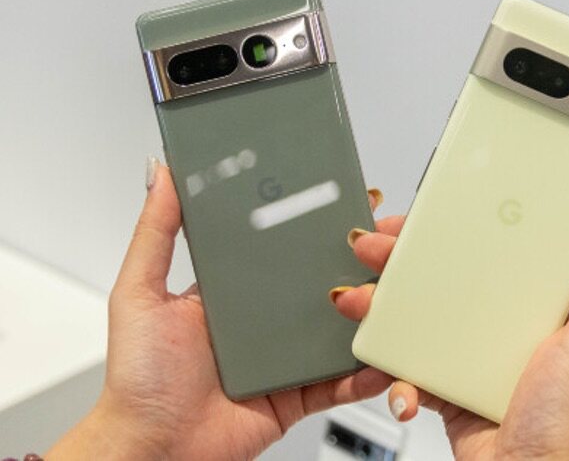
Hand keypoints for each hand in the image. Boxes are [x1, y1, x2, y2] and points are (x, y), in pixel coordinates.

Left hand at [47, 160, 391, 459]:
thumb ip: (156, 232)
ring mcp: (284, 357)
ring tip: (390, 295)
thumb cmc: (140, 377)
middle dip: (355, 264)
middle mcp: (264, 320)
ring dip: (367, 314)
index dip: (313, 224)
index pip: (282, 247)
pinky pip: (340, 381)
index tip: (343, 198)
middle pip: (320, 284)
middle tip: (382, 244)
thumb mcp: (140, 293)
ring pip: (338, 329)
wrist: (154, 448)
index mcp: (235, 290)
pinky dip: (365, 372)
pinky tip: (382, 357)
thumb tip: (162, 174)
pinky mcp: (298, 393)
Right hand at [334, 212, 568, 459]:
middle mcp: (502, 325)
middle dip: (403, 258)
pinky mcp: (444, 382)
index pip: (494, 250)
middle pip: (446, 276)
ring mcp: (469, 355)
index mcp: (538, 308)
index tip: (428, 214)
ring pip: (417, 313)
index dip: (459, 227)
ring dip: (381, 303)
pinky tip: (392, 371)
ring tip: (358, 299)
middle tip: (375, 247)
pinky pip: (407, 361)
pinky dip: (388, 362)